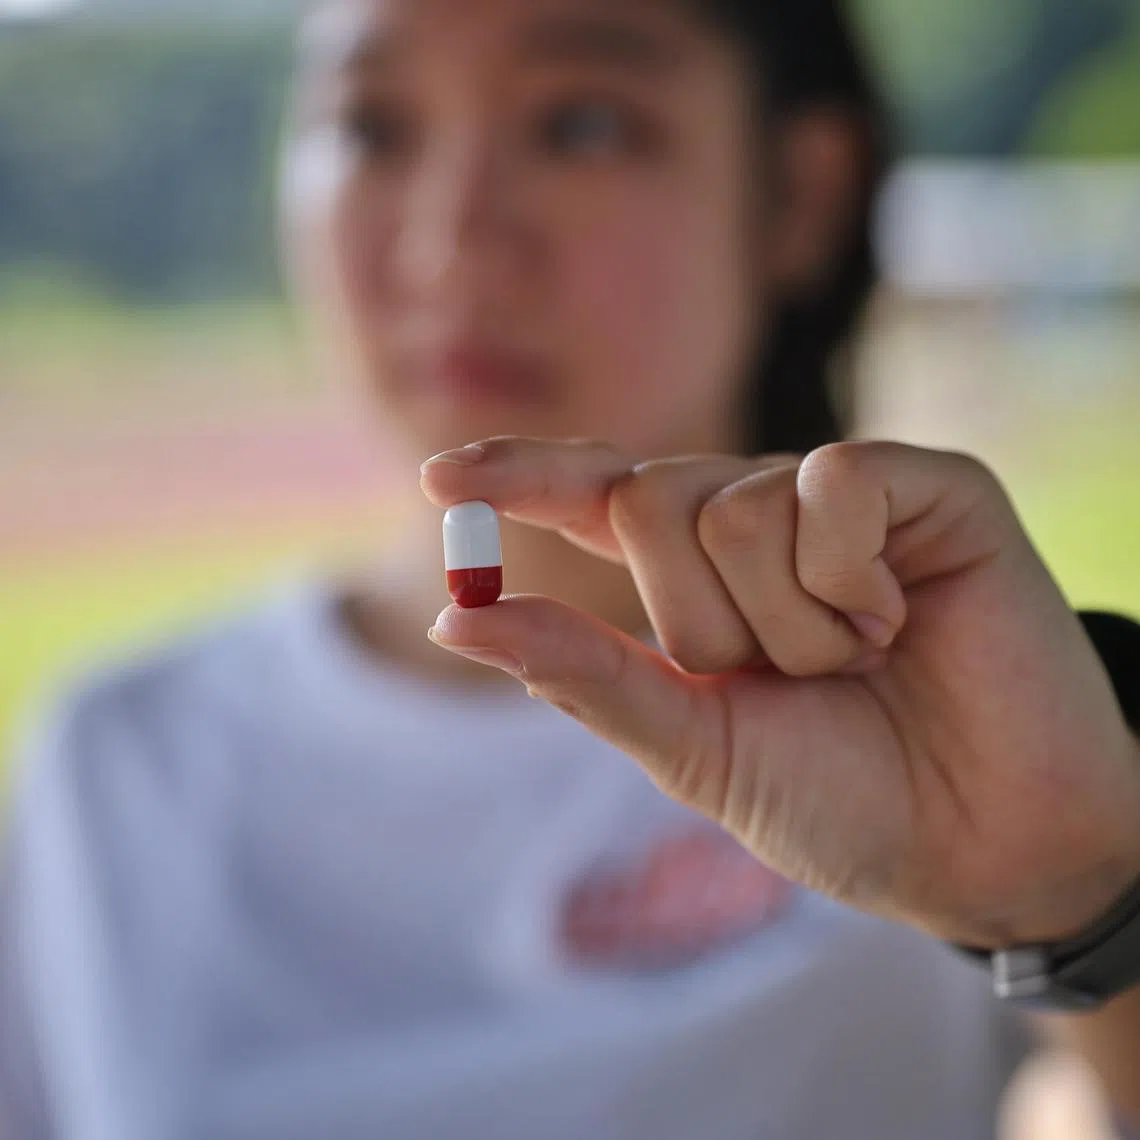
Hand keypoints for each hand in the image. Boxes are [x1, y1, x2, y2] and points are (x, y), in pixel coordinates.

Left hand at [421, 437, 1139, 948]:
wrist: (988, 842)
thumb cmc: (842, 798)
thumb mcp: (693, 746)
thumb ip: (579, 676)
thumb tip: (446, 619)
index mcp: (697, 576)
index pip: (592, 495)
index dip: (518, 478)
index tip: (437, 479)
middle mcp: (755, 515)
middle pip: (647, 502)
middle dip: (706, 626)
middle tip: (796, 680)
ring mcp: (836, 494)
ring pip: (731, 508)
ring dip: (791, 628)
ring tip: (862, 661)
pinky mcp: (922, 484)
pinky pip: (826, 486)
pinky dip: (849, 579)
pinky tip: (901, 616)